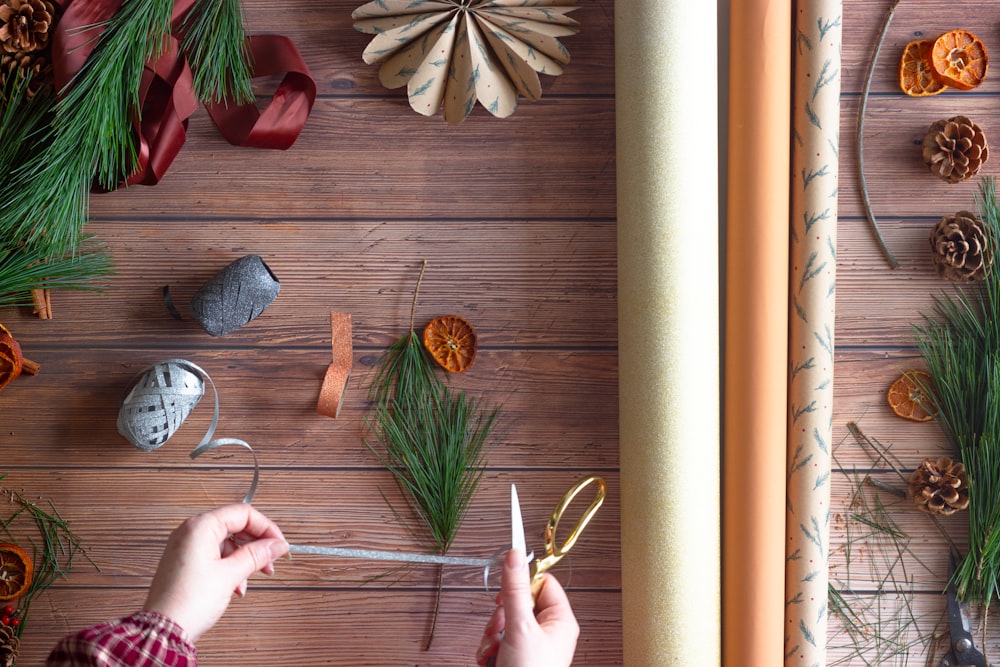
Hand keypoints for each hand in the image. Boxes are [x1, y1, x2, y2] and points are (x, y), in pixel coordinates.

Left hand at [143, 504, 288, 641]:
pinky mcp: (184, 562)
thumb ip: (257, 555)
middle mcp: (190, 532)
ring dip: (244, 558)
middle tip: (271, 560)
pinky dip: (230, 566)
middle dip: (256, 544)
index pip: (242, 513)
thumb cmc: (188, 602)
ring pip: (226, 542)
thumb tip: (277, 545)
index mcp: (200, 527)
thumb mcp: (230, 575)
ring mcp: (185, 547)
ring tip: (254, 575)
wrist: (163, 630)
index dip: (266, 527)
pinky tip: (236, 584)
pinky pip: (214, 555)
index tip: (279, 543)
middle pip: (234, 526)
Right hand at [476, 549, 578, 666]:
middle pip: (517, 602)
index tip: (507, 586)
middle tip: (501, 627)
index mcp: (560, 621)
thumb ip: (514, 589)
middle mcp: (547, 632)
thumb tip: (514, 554)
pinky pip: (495, 640)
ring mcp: (530, 646)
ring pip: (503, 622)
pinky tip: (491, 660)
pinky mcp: (514, 658)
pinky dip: (488, 649)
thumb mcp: (520, 627)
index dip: (522, 582)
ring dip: (492, 634)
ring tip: (496, 649)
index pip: (542, 583)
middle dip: (501, 616)